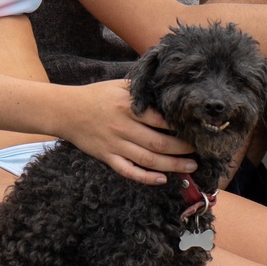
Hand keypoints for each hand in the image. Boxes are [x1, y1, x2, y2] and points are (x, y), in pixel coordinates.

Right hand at [56, 79, 196, 185]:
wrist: (66, 110)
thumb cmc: (96, 95)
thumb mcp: (119, 85)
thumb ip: (141, 90)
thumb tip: (166, 89)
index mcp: (128, 107)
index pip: (160, 118)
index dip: (180, 125)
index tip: (195, 128)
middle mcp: (123, 127)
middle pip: (159, 142)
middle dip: (182, 148)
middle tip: (200, 151)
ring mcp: (115, 144)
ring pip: (148, 160)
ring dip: (172, 165)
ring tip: (190, 167)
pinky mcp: (107, 157)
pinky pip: (128, 171)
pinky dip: (146, 178)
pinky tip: (162, 180)